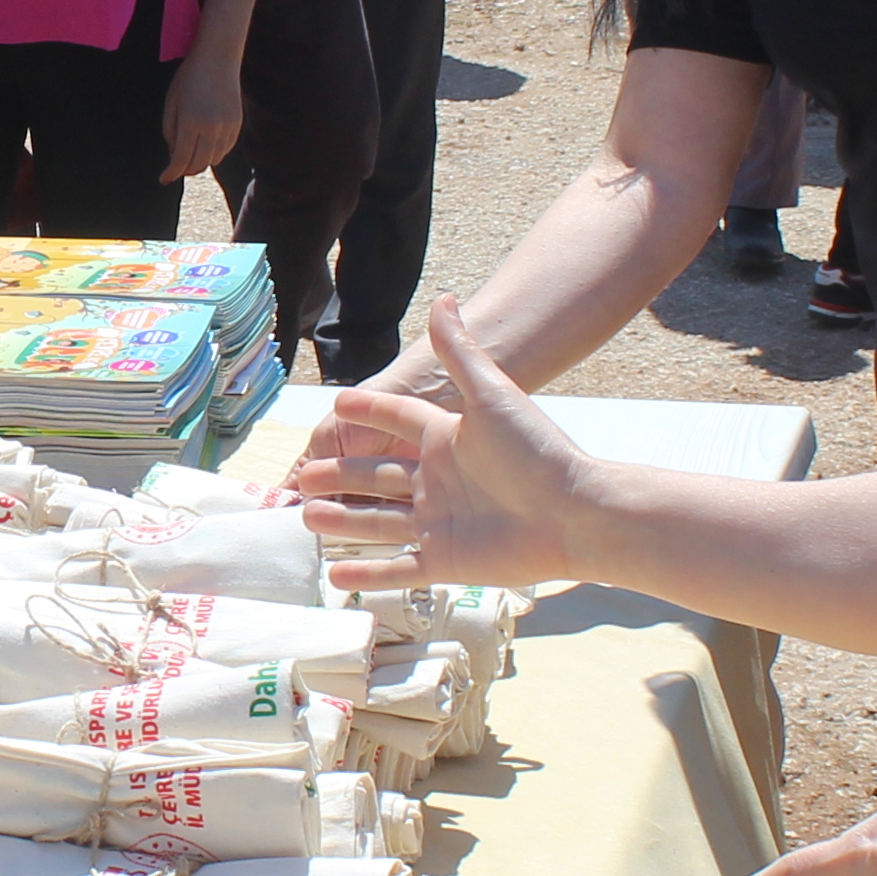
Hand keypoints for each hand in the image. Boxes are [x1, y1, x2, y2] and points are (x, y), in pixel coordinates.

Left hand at [161, 44, 246, 182]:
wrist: (218, 57)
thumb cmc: (189, 77)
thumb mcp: (171, 102)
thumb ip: (170, 131)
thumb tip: (175, 156)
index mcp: (191, 121)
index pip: (181, 159)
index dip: (171, 173)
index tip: (163, 179)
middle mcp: (212, 127)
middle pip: (198, 164)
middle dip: (185, 170)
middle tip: (175, 169)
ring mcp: (227, 126)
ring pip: (214, 159)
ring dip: (200, 162)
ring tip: (189, 156)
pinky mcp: (237, 123)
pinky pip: (225, 149)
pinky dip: (214, 153)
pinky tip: (205, 146)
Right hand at [292, 293, 586, 590]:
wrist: (573, 513)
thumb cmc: (536, 452)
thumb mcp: (492, 395)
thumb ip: (460, 352)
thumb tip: (445, 298)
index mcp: (445, 438)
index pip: (396, 420)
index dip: (369, 412)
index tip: (339, 404)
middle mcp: (438, 480)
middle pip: (376, 475)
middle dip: (340, 476)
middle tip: (303, 478)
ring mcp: (440, 522)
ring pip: (378, 522)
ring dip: (343, 521)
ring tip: (308, 517)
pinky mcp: (446, 561)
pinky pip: (399, 569)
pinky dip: (368, 575)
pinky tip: (336, 577)